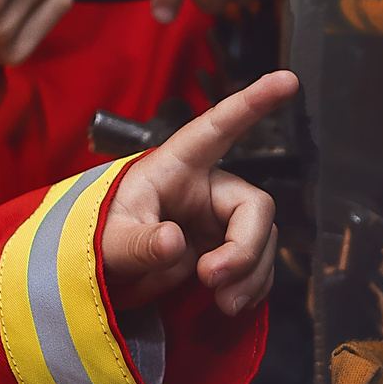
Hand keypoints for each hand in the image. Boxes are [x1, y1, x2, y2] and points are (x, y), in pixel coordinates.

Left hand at [98, 68, 295, 313]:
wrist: (96, 275)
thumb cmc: (95, 237)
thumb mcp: (106, 239)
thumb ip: (137, 243)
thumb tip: (173, 243)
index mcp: (175, 166)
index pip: (217, 128)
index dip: (252, 102)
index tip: (287, 79)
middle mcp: (204, 189)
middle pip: (255, 207)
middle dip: (245, 248)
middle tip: (214, 279)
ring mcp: (216, 222)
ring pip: (261, 240)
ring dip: (250, 274)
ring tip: (222, 302)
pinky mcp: (222, 252)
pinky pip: (256, 266)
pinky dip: (250, 287)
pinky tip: (229, 303)